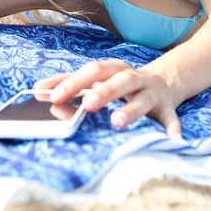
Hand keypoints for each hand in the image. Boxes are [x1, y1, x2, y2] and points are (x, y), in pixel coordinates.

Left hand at [34, 59, 181, 137]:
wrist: (164, 82)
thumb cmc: (120, 84)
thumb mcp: (98, 80)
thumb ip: (71, 84)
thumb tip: (38, 90)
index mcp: (113, 69)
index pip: (92, 71)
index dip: (73, 82)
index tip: (53, 95)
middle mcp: (133, 78)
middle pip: (118, 80)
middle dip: (103, 92)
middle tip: (88, 104)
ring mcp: (151, 93)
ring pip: (142, 99)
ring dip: (131, 110)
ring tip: (118, 122)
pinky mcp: (167, 108)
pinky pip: (170, 118)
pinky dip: (172, 129)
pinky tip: (172, 141)